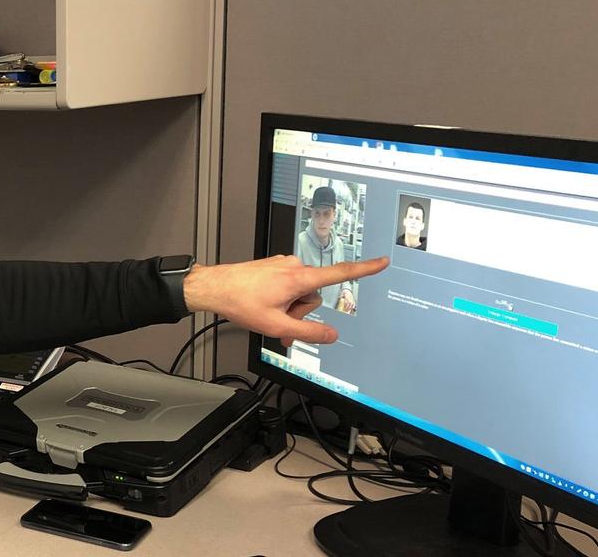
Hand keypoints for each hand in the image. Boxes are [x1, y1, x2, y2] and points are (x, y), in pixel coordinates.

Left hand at [182, 255, 387, 344]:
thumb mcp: (276, 326)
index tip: (382, 261)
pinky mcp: (275, 268)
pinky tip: (265, 307)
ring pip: (300, 293)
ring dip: (290, 308)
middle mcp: (294, 267)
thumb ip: (308, 333)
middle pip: (314, 296)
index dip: (364, 269)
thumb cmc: (240, 302)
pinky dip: (282, 301)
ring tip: (269, 313)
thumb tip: (331, 336)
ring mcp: (283, 266)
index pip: (340, 273)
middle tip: (281, 321)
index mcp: (299, 278)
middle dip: (302, 312)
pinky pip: (288, 287)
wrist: (214, 287)